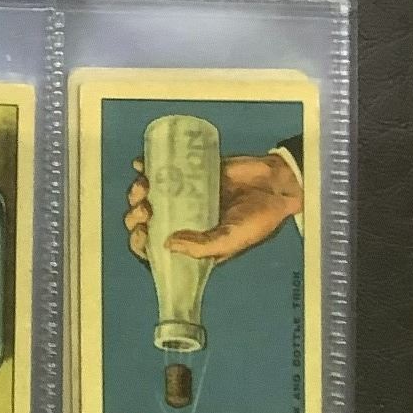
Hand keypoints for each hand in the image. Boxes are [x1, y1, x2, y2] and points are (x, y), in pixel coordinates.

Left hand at [124, 152, 302, 265]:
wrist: (276, 183)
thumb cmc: (259, 218)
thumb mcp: (234, 239)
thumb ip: (203, 246)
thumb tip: (166, 244)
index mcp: (192, 241)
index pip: (155, 248)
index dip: (140, 243)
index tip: (142, 232)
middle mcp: (183, 220)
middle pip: (145, 221)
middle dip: (136, 216)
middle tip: (146, 208)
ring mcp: (183, 196)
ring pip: (148, 195)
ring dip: (137, 192)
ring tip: (143, 186)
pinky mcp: (188, 173)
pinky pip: (160, 170)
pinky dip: (145, 167)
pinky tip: (140, 165)